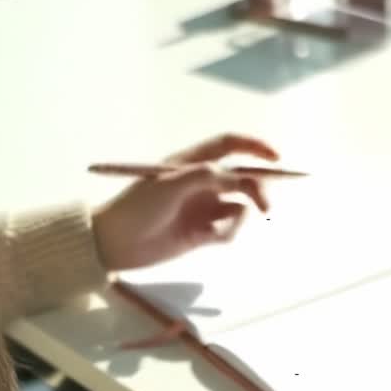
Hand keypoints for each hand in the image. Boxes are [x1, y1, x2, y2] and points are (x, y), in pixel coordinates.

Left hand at [90, 134, 279, 270]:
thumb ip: (208, 177)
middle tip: (266, 207)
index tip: (276, 158)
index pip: (230, 145)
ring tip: (217, 230)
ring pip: (240, 207)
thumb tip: (242, 178)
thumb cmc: (137, 207)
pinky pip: (229, 230)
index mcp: (191, 162)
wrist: (113, 245)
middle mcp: (201, 182)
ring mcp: (203, 208)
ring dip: (239, 217)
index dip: (255, 147)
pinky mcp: (202, 233)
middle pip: (243, 178)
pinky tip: (204, 239)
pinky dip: (226, 234)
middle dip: (258, 189)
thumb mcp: (171, 185)